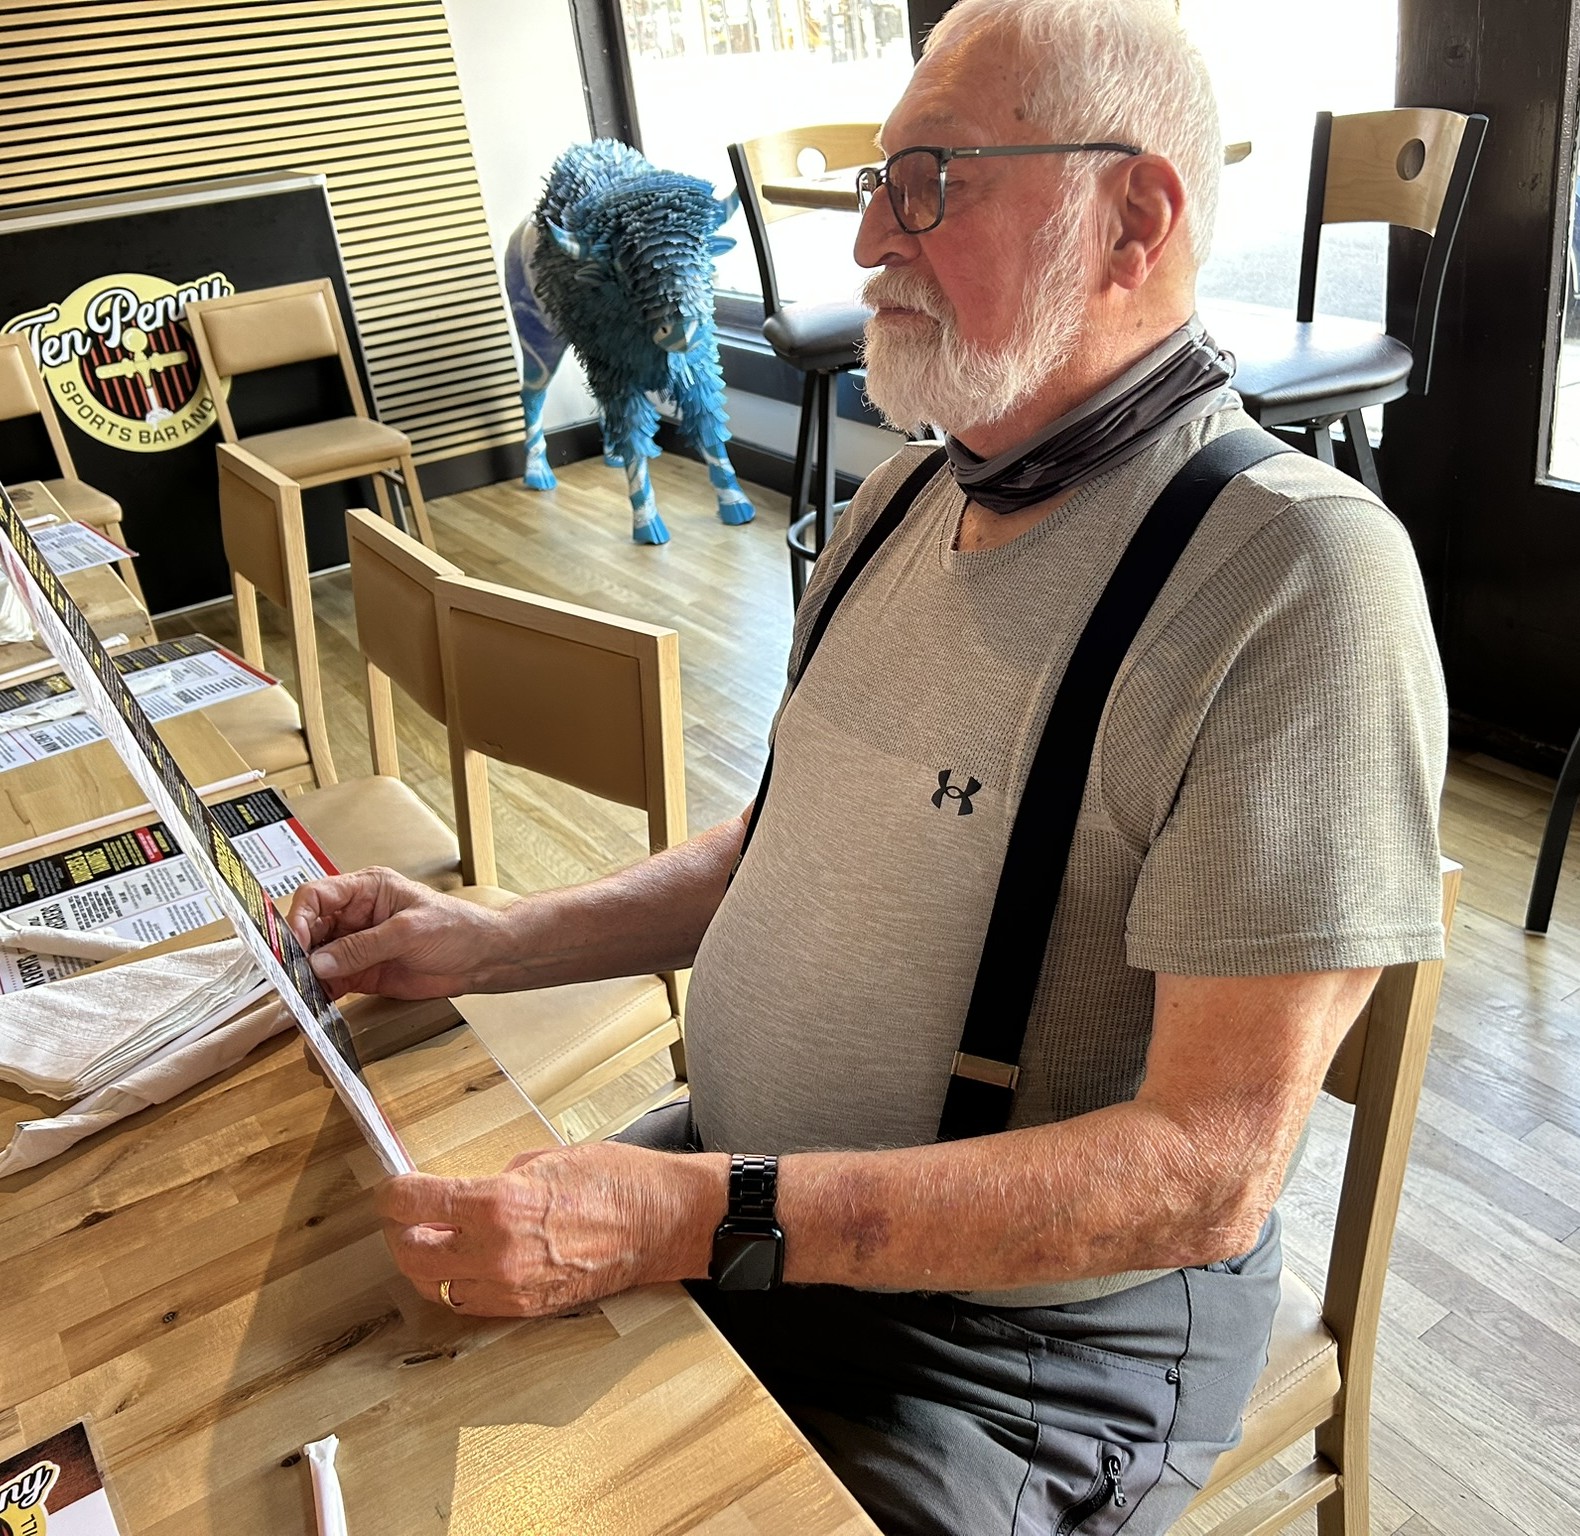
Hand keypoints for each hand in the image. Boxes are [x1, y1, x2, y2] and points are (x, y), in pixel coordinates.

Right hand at [286, 867, 512, 1000]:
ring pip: (317, 957)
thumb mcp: (408, 932)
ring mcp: (358, 945)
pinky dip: (321, 992)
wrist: (483, 960)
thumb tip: (319, 961)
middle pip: (311, 928)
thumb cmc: (458, 929)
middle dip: (298, 951)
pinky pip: (332, 981)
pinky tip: (316, 1001)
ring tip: (301, 992)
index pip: (317, 895)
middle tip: (291, 974)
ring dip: (307, 975)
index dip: (300, 917)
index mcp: (367, 889)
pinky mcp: (364, 972)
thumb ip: (362, 947)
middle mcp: (357, 916)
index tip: (295, 944)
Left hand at [374, 1142, 727, 1316]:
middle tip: (404, 1214)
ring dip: (425, 1262)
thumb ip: (496, 1179)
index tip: (390, 1188)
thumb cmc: (615, 1181)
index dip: (392, 1194)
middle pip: (411, 1253)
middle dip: (400, 1231)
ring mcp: (510, 1288)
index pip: (415, 1204)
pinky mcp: (525, 1308)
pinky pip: (469, 1302)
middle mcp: (496, 1252)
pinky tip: (466, 1261)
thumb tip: (464, 1193)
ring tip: (433, 1239)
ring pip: (434, 1286)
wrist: (661, 1222)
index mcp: (499, 1203)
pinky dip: (457, 1283)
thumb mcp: (545, 1159)